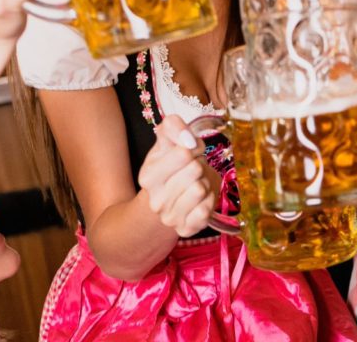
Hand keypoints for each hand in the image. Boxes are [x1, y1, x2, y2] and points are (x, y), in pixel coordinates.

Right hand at [138, 116, 219, 236]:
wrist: (175, 198)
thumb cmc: (173, 167)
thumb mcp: (168, 142)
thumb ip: (173, 127)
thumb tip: (187, 137)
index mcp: (147, 176)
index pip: (183, 153)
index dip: (194, 147)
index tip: (191, 151)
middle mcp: (155, 200)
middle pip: (194, 170)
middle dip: (199, 166)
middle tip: (193, 170)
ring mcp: (169, 218)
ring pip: (200, 189)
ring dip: (204, 182)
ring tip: (195, 183)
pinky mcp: (186, 229)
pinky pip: (206, 209)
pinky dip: (209, 200)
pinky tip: (200, 200)